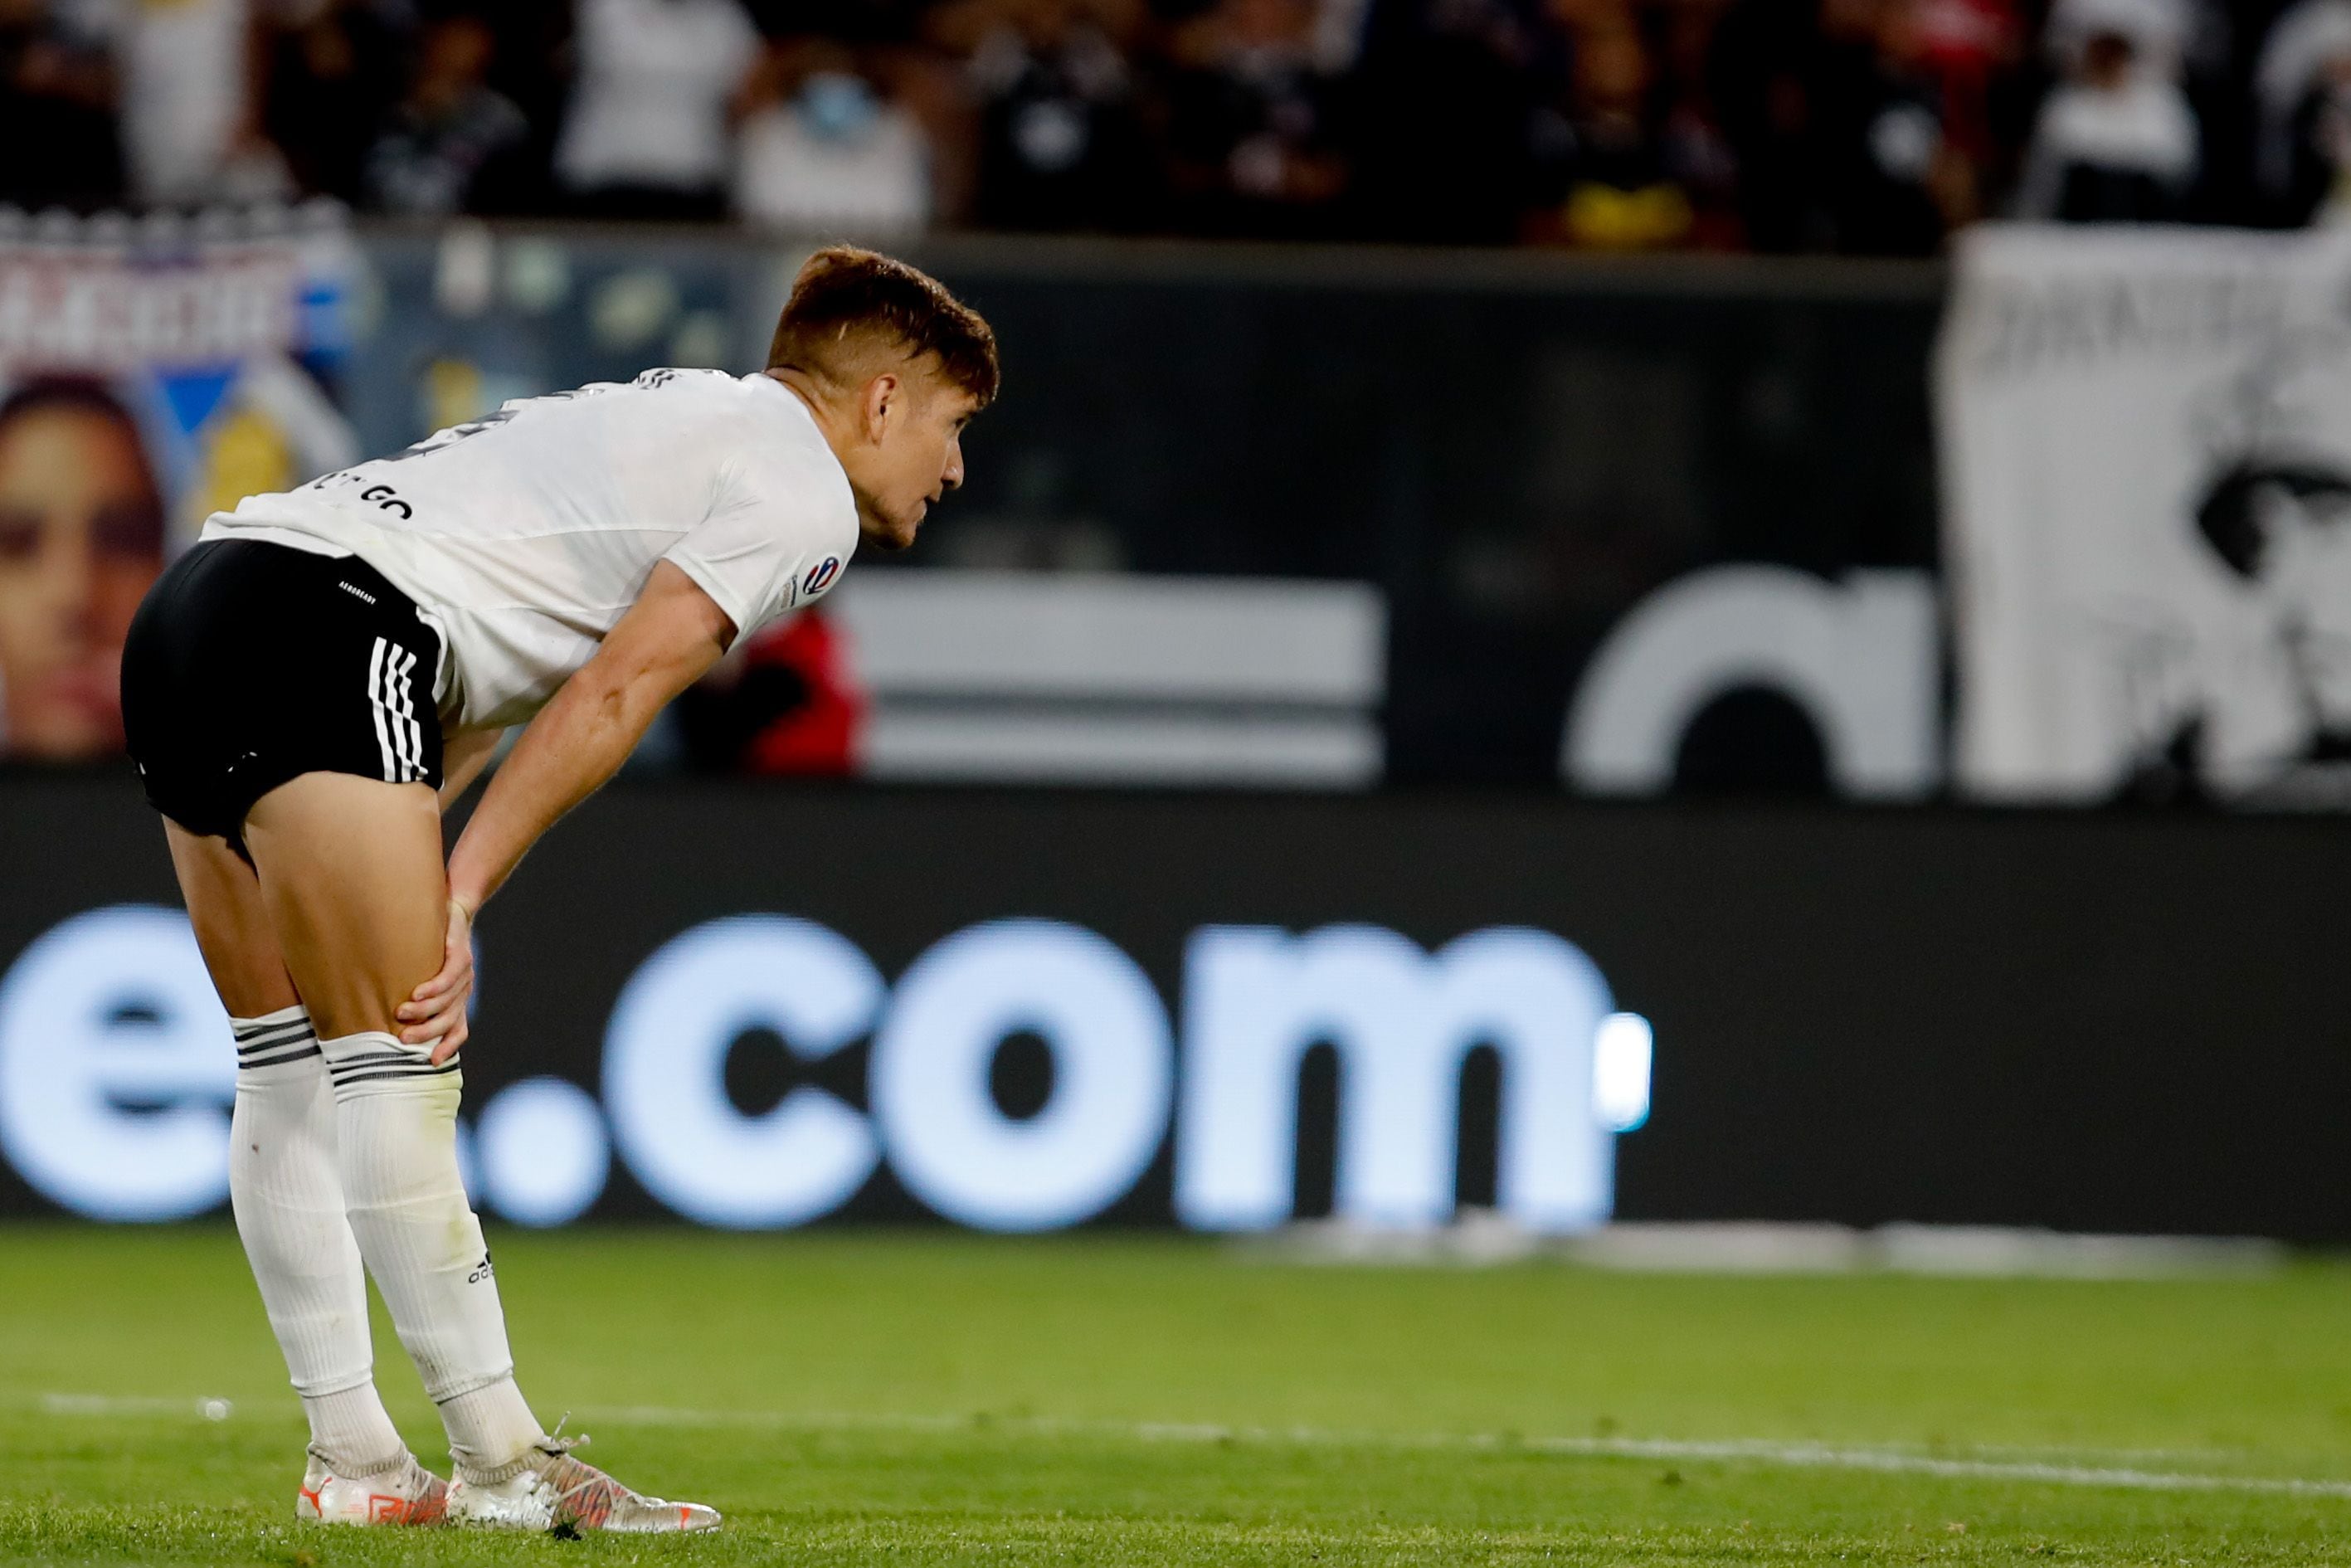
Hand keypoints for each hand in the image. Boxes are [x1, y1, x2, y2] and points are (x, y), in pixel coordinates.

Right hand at [399, 897, 474, 1062]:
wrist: (454, 910)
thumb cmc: (431, 948)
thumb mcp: (425, 975)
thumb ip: (413, 997)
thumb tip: (379, 1018)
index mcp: (457, 1000)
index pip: (458, 1030)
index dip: (448, 1047)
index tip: (431, 1063)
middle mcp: (464, 990)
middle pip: (449, 1020)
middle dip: (425, 1032)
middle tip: (401, 1039)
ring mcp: (465, 973)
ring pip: (446, 1000)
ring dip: (423, 1010)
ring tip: (400, 1013)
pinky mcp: (461, 953)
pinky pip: (449, 975)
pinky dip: (432, 987)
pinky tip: (416, 992)